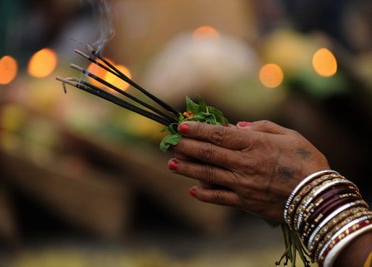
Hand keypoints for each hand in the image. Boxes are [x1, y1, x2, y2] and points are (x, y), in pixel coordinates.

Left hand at [168, 120, 329, 221]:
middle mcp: (244, 164)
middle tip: (170, 142)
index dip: (198, 130)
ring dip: (188, 169)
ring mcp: (242, 185)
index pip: (218, 135)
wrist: (318, 196)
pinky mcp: (245, 203)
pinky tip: (192, 190)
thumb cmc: (306, 161)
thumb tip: (236, 127)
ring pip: (208, 175)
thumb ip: (261, 127)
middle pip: (208, 153)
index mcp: (254, 144)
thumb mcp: (288, 135)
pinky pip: (219, 198)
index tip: (181, 126)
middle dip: (186, 147)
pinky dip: (204, 194)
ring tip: (171, 164)